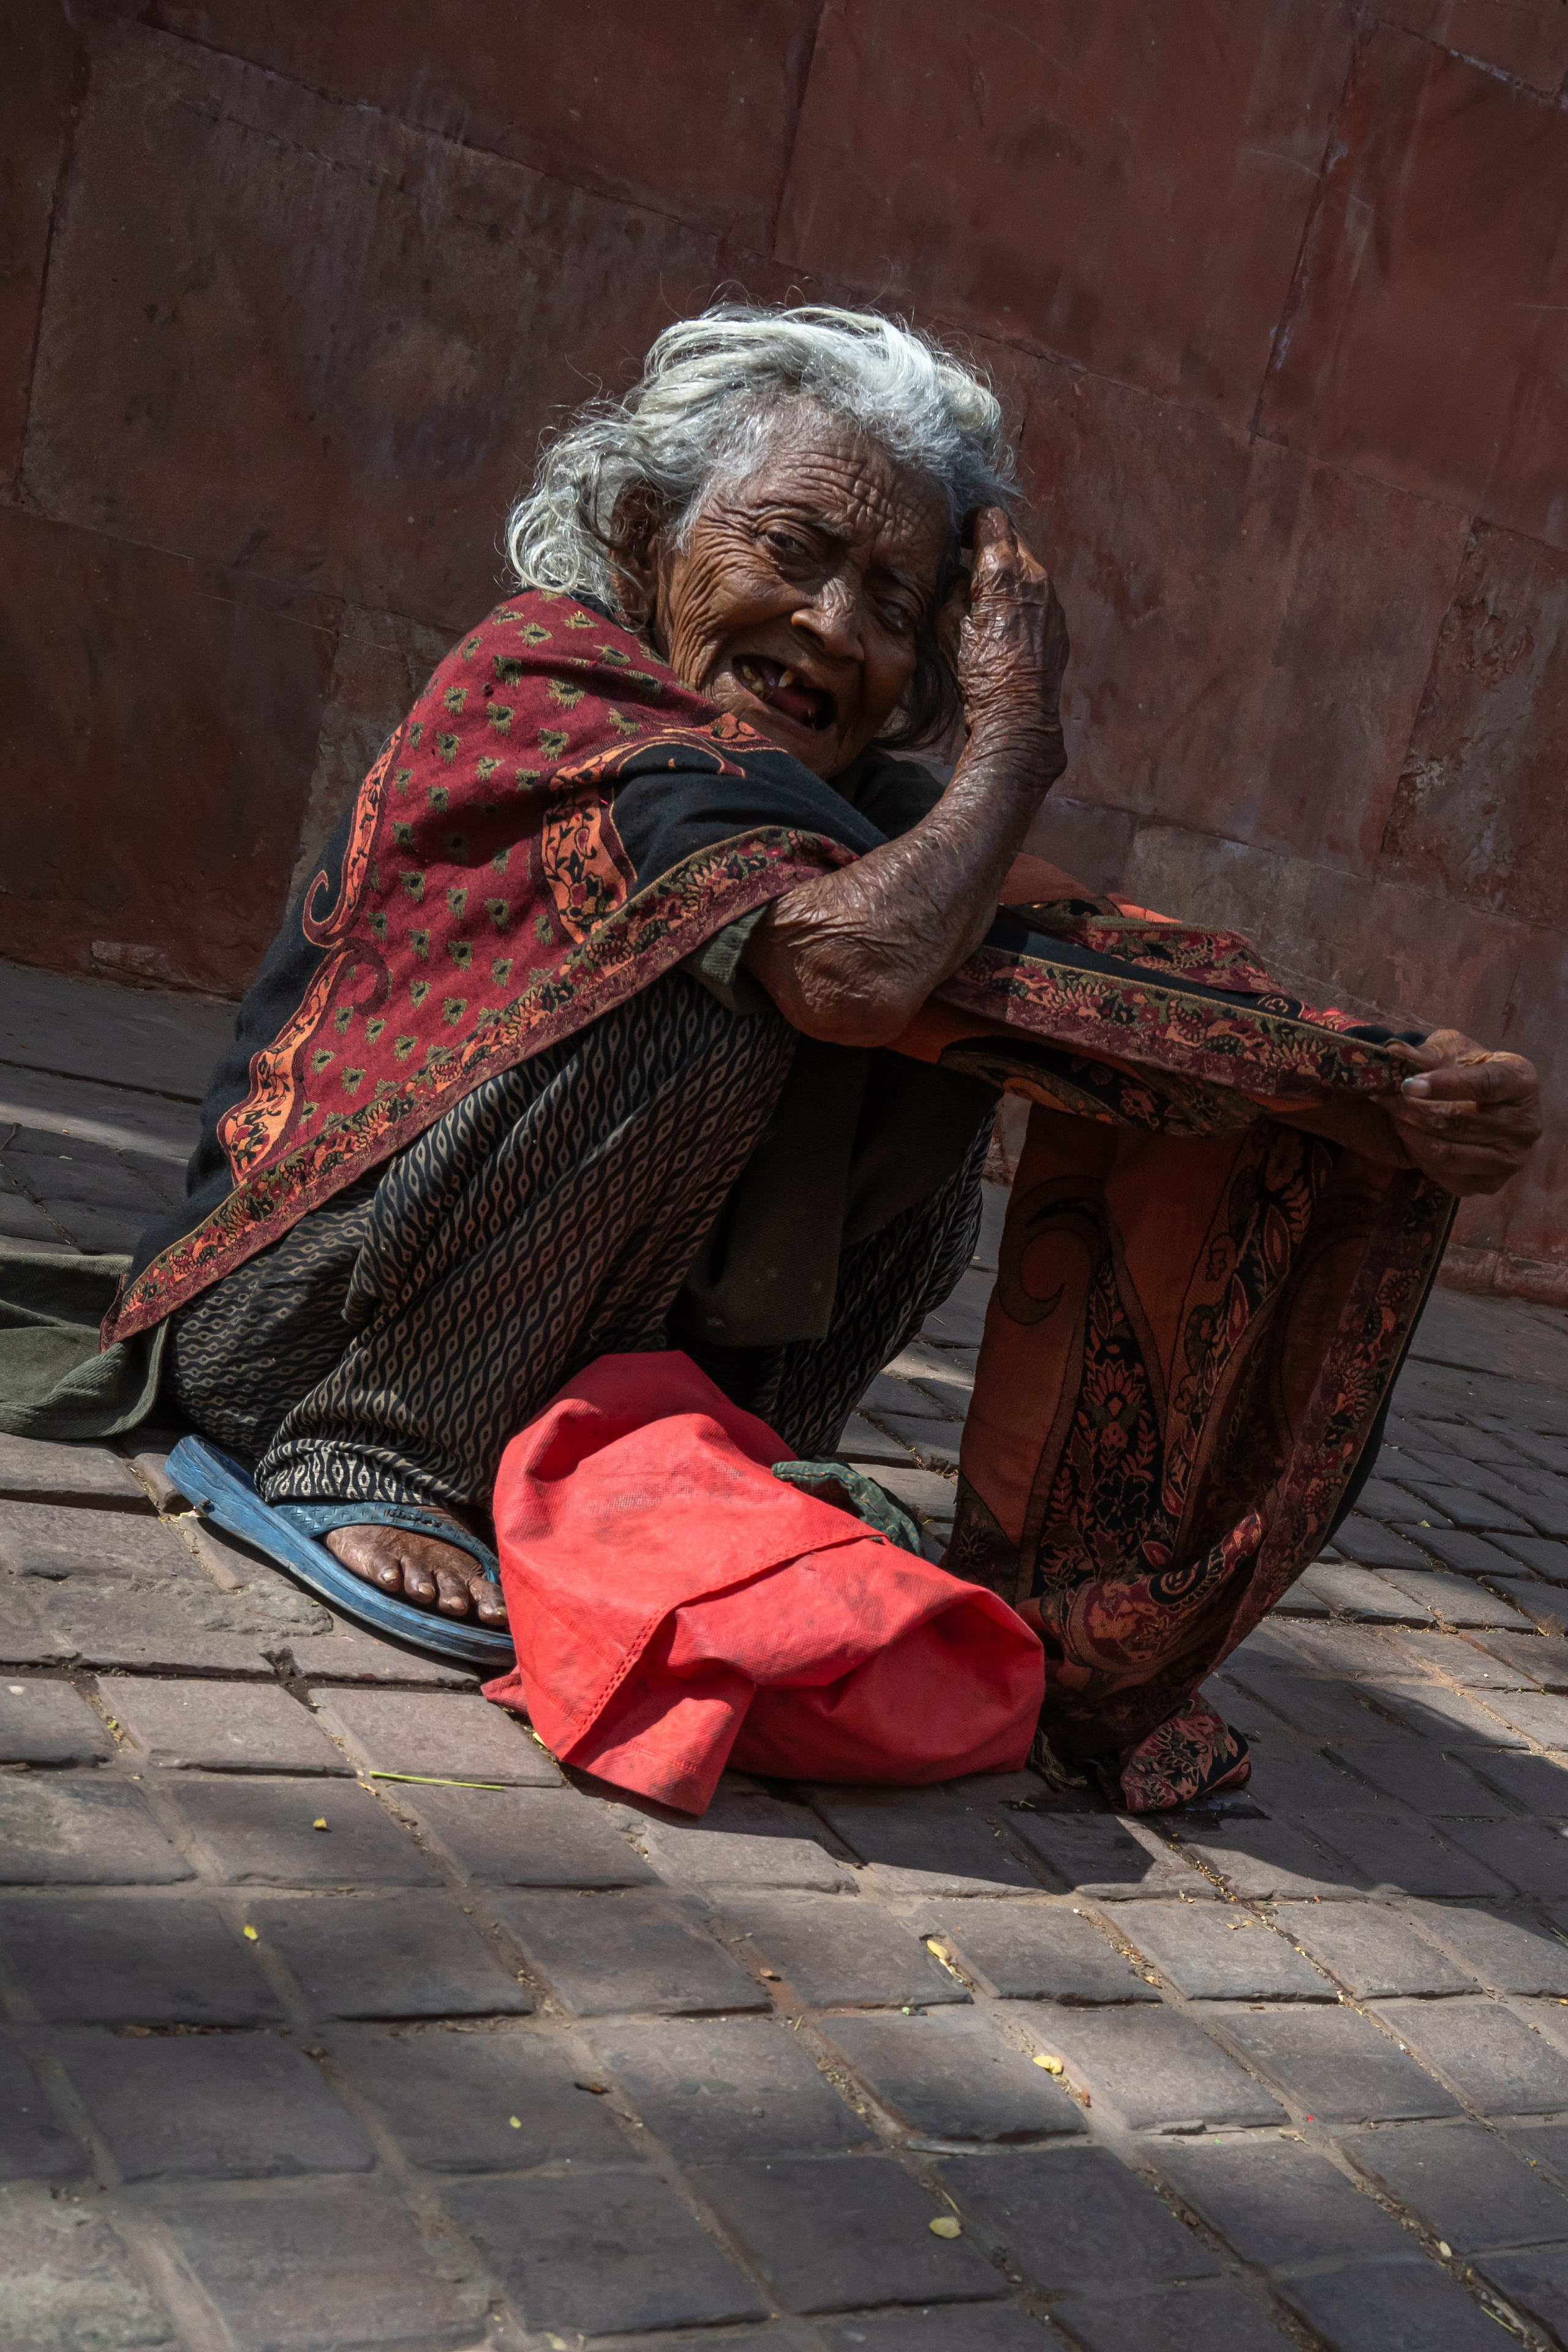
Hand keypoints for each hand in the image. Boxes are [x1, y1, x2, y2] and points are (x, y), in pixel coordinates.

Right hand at [950, 507, 1068, 776]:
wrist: (1018, 712)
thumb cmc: (978, 672)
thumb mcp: (947, 625)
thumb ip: (952, 589)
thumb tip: (957, 574)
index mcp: (1002, 570)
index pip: (991, 518)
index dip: (971, 522)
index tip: (959, 536)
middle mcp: (1034, 575)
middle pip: (1012, 538)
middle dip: (990, 546)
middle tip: (967, 563)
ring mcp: (1051, 596)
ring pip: (1027, 566)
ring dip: (1006, 573)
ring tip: (985, 597)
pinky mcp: (1058, 618)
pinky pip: (1038, 593)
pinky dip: (1021, 596)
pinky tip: (1005, 622)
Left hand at [1386, 1029, 1540, 1196]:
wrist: (1477, 1103)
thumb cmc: (1465, 1068)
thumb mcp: (1450, 1050)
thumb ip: (1426, 1053)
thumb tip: (1394, 1052)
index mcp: (1523, 1081)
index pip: (1485, 1085)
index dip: (1445, 1085)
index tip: (1406, 1084)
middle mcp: (1526, 1123)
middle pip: (1459, 1123)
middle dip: (1412, 1110)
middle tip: (1381, 1096)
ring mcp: (1511, 1159)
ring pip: (1447, 1152)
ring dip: (1409, 1132)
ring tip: (1390, 1113)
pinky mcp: (1492, 1183)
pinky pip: (1444, 1174)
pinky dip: (1418, 1155)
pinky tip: (1408, 1135)